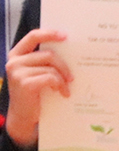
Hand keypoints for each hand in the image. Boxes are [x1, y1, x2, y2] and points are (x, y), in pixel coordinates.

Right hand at [4, 29, 69, 147]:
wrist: (24, 116)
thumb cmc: (34, 93)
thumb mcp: (37, 73)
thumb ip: (44, 61)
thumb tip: (70, 50)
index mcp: (17, 55)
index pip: (33, 36)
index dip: (49, 33)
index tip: (65, 36)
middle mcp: (14, 61)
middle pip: (48, 54)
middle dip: (64, 65)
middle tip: (72, 76)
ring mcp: (17, 72)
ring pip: (51, 67)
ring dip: (63, 78)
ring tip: (67, 87)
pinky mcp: (24, 83)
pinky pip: (51, 78)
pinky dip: (60, 85)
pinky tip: (63, 93)